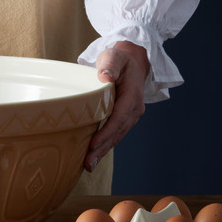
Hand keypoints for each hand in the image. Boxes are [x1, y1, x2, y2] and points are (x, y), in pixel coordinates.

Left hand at [84, 41, 149, 171]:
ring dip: (103, 151)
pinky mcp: (123, 119)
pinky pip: (114, 134)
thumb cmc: (119, 59)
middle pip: (118, 132)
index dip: (107, 132)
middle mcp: (134, 109)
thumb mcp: (114, 56)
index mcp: (132, 95)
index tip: (94, 143)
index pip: (120, 117)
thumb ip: (110, 65)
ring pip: (116, 136)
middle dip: (103, 148)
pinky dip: (104, 146)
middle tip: (88, 163)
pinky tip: (93, 156)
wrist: (130, 62)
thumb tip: (105, 76)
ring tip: (88, 165)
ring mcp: (130, 115)